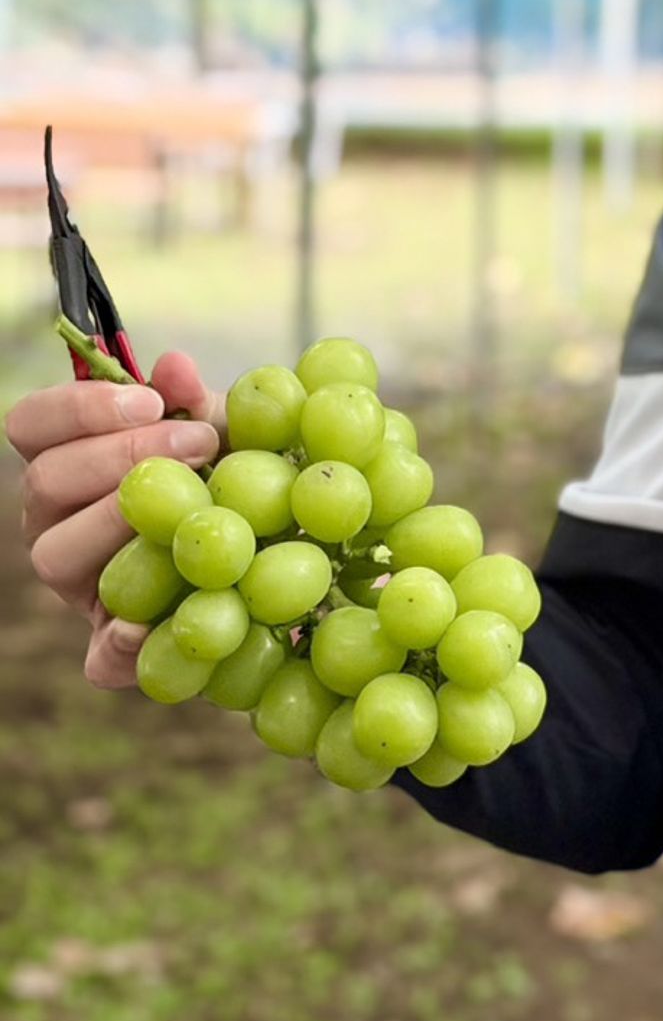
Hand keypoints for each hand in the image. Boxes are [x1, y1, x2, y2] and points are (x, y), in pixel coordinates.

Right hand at [6, 352, 226, 688]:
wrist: (274, 552)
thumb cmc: (227, 476)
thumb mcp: (221, 432)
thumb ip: (193, 401)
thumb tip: (172, 365)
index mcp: (68, 463)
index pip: (30, 424)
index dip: (78, 408)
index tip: (149, 401)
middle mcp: (55, 523)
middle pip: (44, 482)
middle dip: (120, 455)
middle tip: (197, 443)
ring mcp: (76, 586)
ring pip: (55, 555)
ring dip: (119, 521)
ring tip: (194, 502)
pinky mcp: (109, 648)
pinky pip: (97, 655)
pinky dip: (120, 642)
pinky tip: (152, 622)